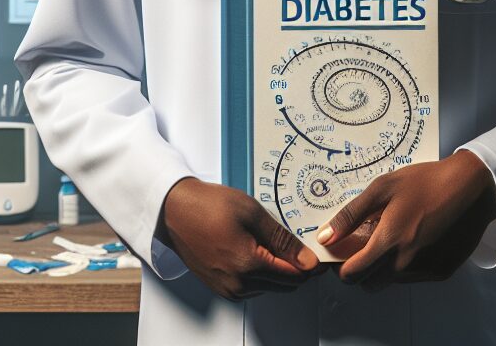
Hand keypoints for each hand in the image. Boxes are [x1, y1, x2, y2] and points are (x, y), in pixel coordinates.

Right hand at [158, 177, 319, 299]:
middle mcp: (238, 285)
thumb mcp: (252, 213)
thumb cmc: (208, 206)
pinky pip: (253, 287)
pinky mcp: (221, 288)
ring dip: (279, 271)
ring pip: (270, 287)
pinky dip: (262, 274)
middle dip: (297, 268)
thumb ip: (282, 239)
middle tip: (300, 244)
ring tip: (276, 243)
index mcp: (248, 265)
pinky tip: (259, 251)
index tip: (320, 254)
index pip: (294, 275)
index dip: (311, 264)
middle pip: (284, 285)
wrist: (175, 211)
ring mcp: (229, 289)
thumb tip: (306, 259)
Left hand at [318, 152, 495, 290]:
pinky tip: (411, 240)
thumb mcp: (383, 187)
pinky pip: (412, 277)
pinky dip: (404, 265)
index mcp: (390, 241)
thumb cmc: (423, 181)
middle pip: (370, 285)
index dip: (341, 268)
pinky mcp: (441, 271)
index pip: (354, 274)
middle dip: (360, 272)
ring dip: (382, 269)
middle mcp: (406, 263)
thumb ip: (351, 213)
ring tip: (388, 238)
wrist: (468, 186)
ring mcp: (425, 270)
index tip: (340, 255)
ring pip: (391, 282)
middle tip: (362, 247)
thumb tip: (325, 235)